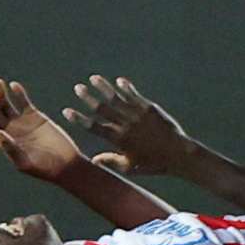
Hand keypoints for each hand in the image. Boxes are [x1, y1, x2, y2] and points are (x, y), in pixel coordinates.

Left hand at [0, 79, 84, 181]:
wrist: (64, 163)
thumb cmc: (43, 168)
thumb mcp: (25, 162)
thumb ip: (10, 148)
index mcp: (4, 142)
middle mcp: (10, 130)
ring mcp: (22, 122)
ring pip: (7, 105)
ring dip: (2, 94)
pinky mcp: (35, 116)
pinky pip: (24, 102)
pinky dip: (19, 93)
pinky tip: (14, 85)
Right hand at [64, 75, 193, 175]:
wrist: (178, 154)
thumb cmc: (153, 164)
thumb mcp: (129, 167)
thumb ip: (111, 161)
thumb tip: (94, 160)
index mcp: (118, 140)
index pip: (93, 127)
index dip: (78, 118)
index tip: (66, 110)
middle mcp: (125, 125)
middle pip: (102, 109)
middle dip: (88, 97)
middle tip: (77, 88)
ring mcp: (137, 115)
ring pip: (116, 99)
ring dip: (104, 87)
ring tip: (93, 78)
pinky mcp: (149, 108)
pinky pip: (134, 96)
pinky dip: (126, 88)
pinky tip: (118, 81)